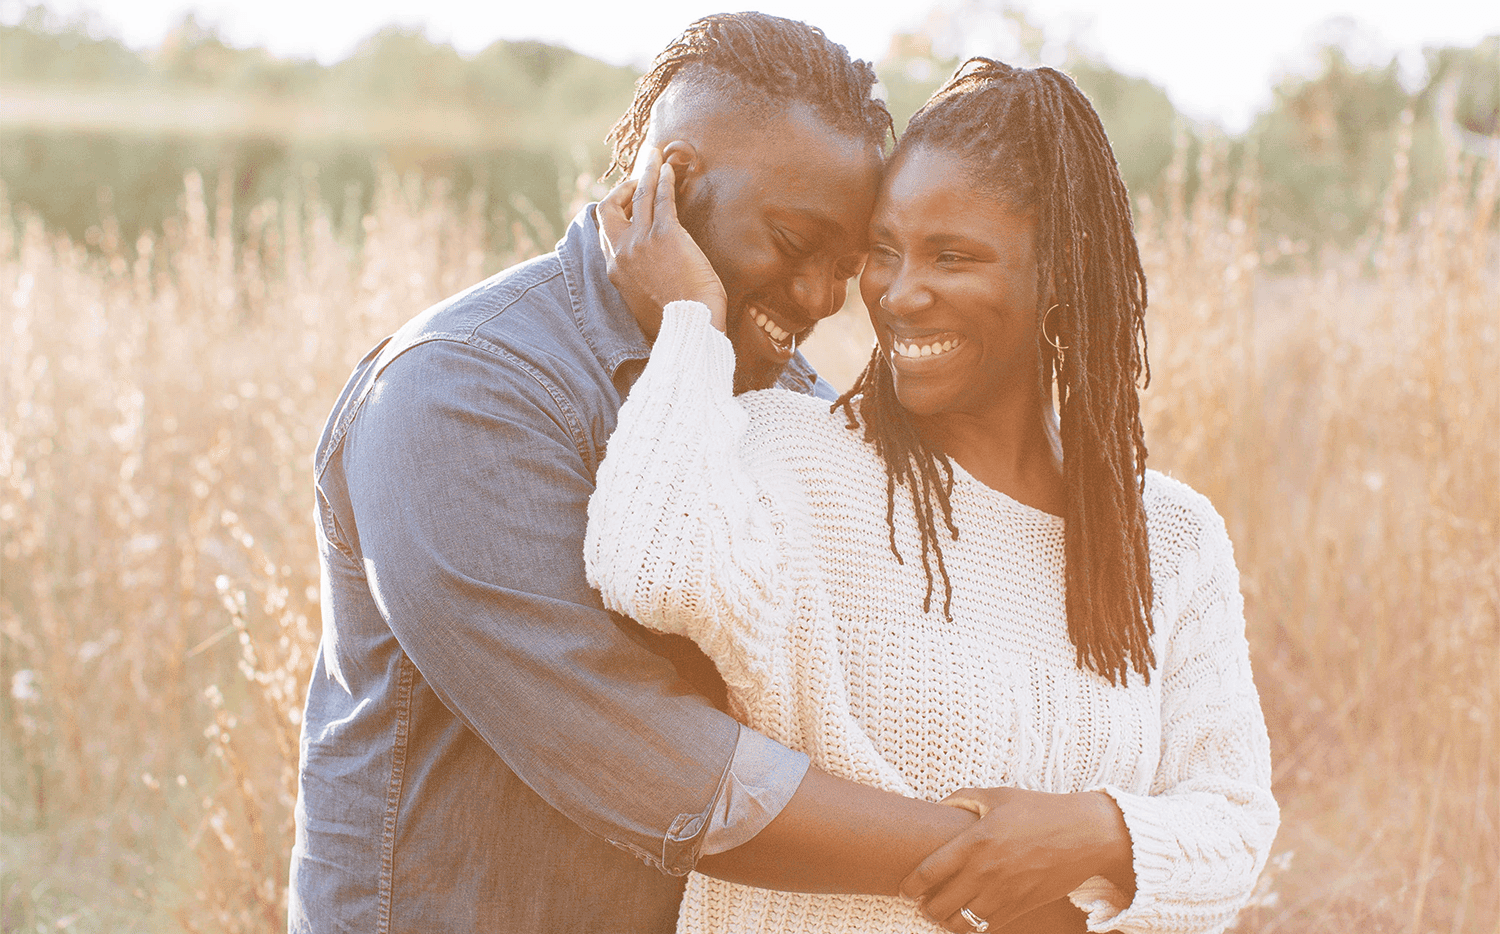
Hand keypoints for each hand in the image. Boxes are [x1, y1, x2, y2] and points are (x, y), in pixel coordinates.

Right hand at [597, 146, 727, 338]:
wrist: (690, 328)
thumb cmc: (677, 322)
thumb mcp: (645, 303)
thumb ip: (640, 284)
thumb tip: (650, 278)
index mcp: (615, 271)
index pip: (605, 232)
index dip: (615, 212)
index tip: (626, 203)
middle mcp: (622, 252)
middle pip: (609, 208)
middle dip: (622, 187)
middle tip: (637, 177)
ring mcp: (642, 241)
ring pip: (638, 195)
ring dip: (646, 171)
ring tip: (654, 155)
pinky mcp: (665, 234)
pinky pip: (661, 198)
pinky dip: (664, 180)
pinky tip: (670, 169)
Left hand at [901, 787, 1134, 931]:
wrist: (1086, 835)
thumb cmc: (1040, 810)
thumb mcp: (998, 795)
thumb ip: (962, 798)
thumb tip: (938, 806)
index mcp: (975, 842)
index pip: (927, 873)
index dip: (909, 886)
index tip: (906, 887)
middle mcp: (986, 872)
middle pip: (938, 905)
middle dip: (925, 906)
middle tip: (924, 899)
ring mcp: (1004, 894)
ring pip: (960, 924)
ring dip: (946, 920)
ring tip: (945, 910)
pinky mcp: (1020, 908)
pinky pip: (985, 929)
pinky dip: (971, 927)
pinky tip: (970, 915)